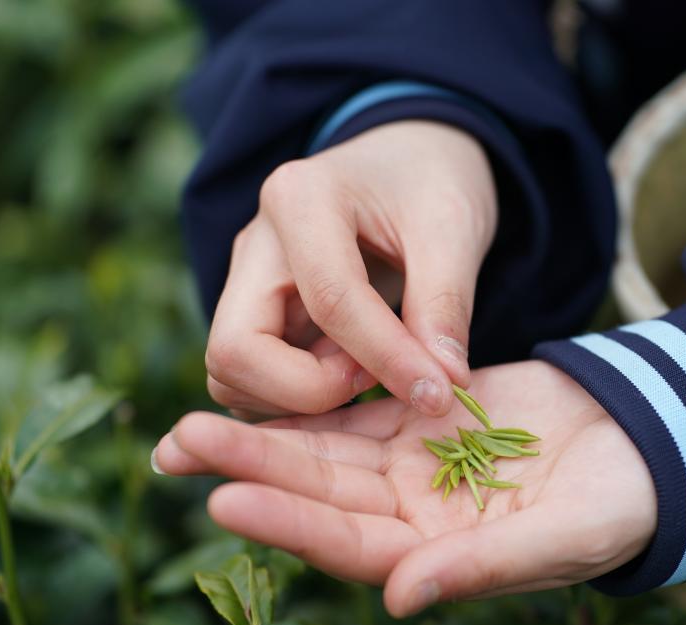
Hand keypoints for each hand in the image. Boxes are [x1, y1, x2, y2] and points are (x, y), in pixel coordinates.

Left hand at [154, 360, 655, 616]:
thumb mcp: (563, 536)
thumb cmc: (620, 503)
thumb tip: (400, 599)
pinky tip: (262, 380)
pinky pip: (358, 406)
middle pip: (318, 493)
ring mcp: (414, 464)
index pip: (347, 544)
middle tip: (178, 443)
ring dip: (263, 434)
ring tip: (191, 421)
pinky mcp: (426, 415)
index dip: (287, 522)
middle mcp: (412, 514)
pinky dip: (313, 396)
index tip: (223, 496)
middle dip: (249, 469)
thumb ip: (483, 565)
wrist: (645, 442)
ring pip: (326, 449)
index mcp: (438, 556)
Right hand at [205, 121, 496, 418]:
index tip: (439, 395)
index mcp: (300, 199)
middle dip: (309, 391)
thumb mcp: (453, 229)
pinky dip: (296, 401)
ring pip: (232, 377)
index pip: (329, 301)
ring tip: (370, 373)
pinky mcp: (254, 317)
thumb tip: (443, 386)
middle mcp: (255, 242)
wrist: (408, 162)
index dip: (385, 359)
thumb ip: (446, 305)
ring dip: (300, 400)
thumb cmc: (431, 183)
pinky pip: (251, 382)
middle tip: (378, 380)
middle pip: (236, 352)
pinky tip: (353, 378)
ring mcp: (246, 282)